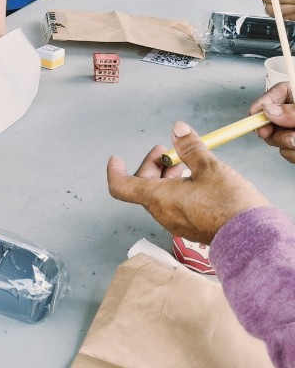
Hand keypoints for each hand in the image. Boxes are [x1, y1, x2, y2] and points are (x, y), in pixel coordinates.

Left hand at [106, 121, 267, 244]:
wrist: (253, 238)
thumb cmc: (230, 204)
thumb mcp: (209, 167)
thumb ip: (190, 148)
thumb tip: (178, 129)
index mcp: (158, 198)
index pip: (121, 186)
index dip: (115, 171)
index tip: (116, 158)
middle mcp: (162, 213)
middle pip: (142, 186)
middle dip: (153, 164)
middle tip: (168, 149)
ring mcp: (175, 222)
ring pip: (159, 195)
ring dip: (166, 175)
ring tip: (186, 162)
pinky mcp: (190, 227)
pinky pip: (173, 205)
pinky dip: (177, 188)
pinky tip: (196, 179)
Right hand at [250, 84, 294, 162]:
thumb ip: (292, 111)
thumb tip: (270, 111)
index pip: (274, 94)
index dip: (261, 104)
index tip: (254, 115)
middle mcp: (292, 114)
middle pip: (269, 119)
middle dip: (274, 131)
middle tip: (286, 135)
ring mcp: (293, 130)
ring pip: (276, 138)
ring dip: (286, 144)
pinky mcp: (294, 146)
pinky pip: (286, 152)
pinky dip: (293, 155)